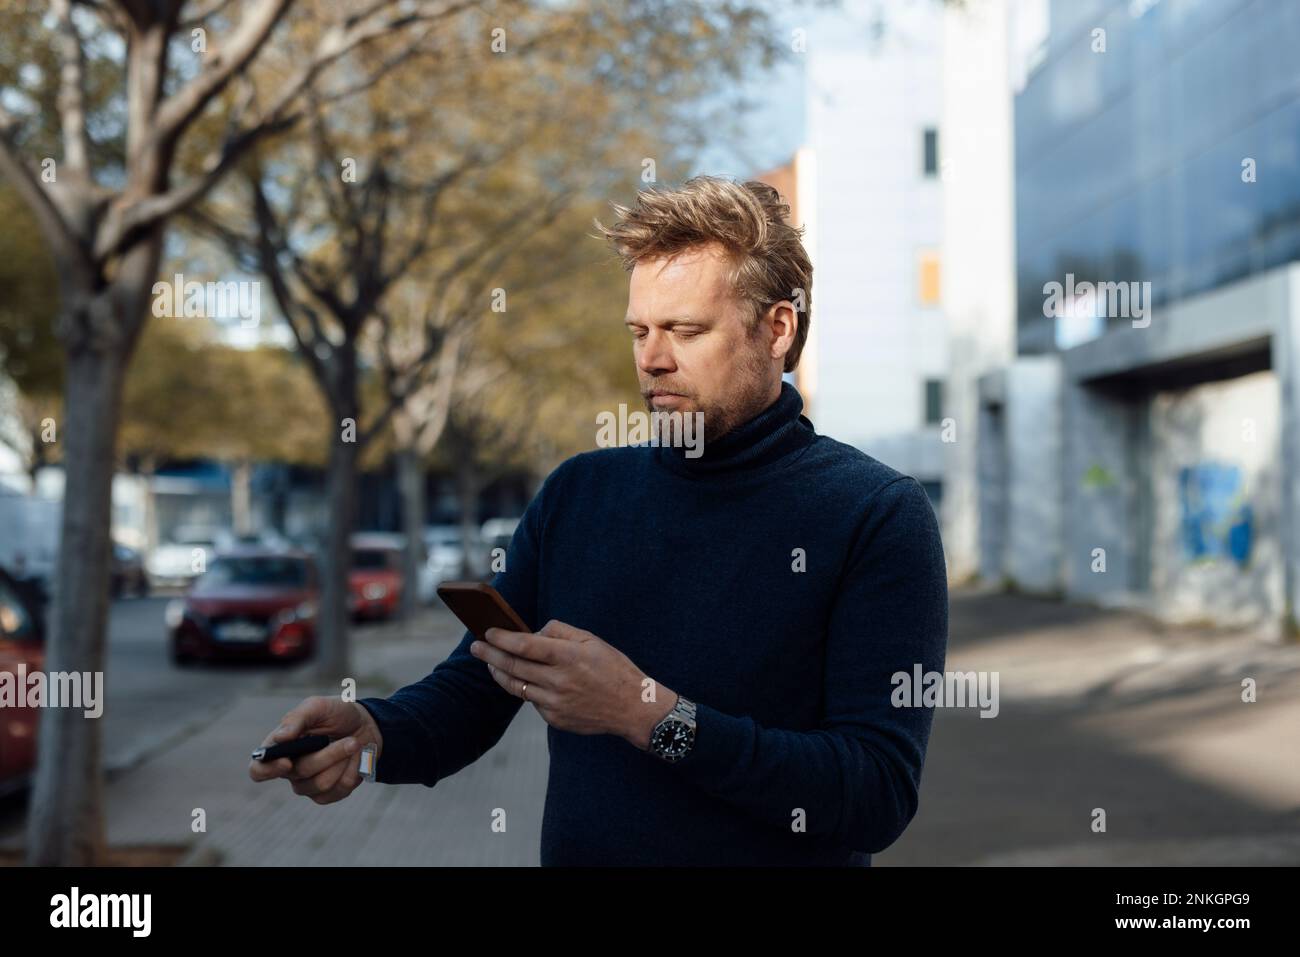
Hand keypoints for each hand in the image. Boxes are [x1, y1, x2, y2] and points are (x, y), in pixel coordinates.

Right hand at [248, 695, 383, 804]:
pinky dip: (352, 772)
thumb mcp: (318, 706)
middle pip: (301, 773)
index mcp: (279, 748)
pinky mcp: (327, 794)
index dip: (269, 770)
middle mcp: (289, 770)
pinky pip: (338, 791)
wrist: (366, 725)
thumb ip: (297, 718)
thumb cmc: (336, 713)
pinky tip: (354, 760)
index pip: (258, 770)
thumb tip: (280, 738)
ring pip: (321, 784)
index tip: (288, 762)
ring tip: (352, 745)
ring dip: (343, 761)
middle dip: (330, 754)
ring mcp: (307, 785)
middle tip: (351, 740)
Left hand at [470, 619, 675, 746]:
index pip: (525, 645)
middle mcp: (559, 681)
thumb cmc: (613, 668)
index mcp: (568, 657)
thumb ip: (560, 632)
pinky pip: (532, 701)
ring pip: (516, 687)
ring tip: (490, 664)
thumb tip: (534, 633)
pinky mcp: (555, 719)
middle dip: (490, 655)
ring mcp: (555, 703)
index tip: (489, 632)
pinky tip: (522, 680)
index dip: (502, 638)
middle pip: (514, 666)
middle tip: (475, 647)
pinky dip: (524, 689)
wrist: (632, 708)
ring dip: (499, 673)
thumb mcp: (592, 640)